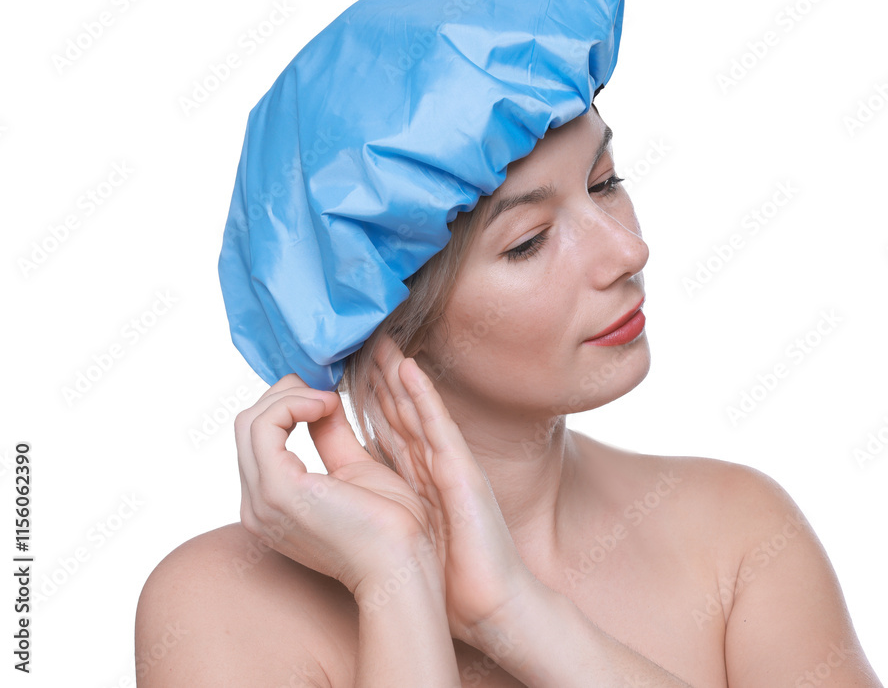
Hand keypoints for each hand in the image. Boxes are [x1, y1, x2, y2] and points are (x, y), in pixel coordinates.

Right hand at [234, 372, 442, 596]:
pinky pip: (263, 426)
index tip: (328, 398)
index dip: (288, 406)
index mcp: (270, 503)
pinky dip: (293, 403)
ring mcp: (262, 500)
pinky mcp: (278, 489)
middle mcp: (256, 505)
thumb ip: (331, 435)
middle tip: (327, 394)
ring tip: (330, 400)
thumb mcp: (354, 467)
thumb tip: (323, 400)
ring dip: (292, 397)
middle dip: (286, 396)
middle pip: (247, 425)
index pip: (257, 438)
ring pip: (251, 421)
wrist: (402, 564)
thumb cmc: (389, 525)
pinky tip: (327, 405)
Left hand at [371, 335, 537, 646]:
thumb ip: (384, 503)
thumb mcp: (408, 531)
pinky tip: (409, 369)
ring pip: (417, 408)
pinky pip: (438, 427)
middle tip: (360, 335)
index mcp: (417, 479)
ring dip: (398, 372)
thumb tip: (345, 492)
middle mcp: (432, 464)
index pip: (387, 426)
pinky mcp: (463, 472)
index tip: (344, 364)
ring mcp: (449, 464)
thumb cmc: (451, 575)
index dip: (368, 394)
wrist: (491, 604)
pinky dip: (423, 397)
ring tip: (380, 338)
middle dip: (379, 372)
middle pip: (400, 408)